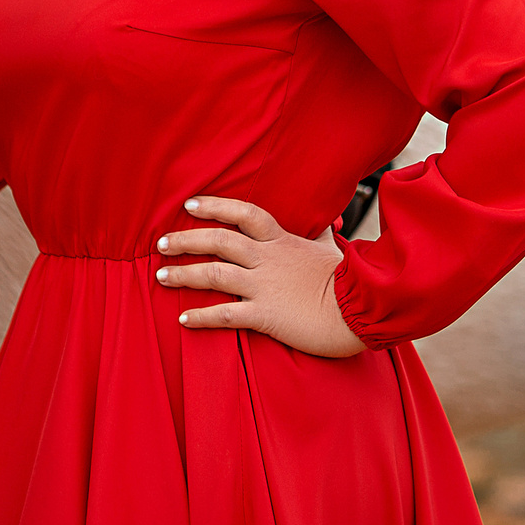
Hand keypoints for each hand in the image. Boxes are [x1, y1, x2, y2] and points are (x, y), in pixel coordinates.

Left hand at [155, 196, 367, 358]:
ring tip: (161, 275)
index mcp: (282, 241)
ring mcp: (265, 286)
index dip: (214, 206)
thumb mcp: (332, 249)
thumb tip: (329, 219)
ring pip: (214, 274)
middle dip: (186, 240)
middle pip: (219, 241)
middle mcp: (268, 259)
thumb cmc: (351, 280)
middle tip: (161, 243)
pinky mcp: (266, 315)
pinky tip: (184, 319)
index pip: (243, 213)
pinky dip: (202, 316)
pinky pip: (226, 314)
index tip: (190, 205)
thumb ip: (323, 234)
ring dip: (184, 274)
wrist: (363, 309)